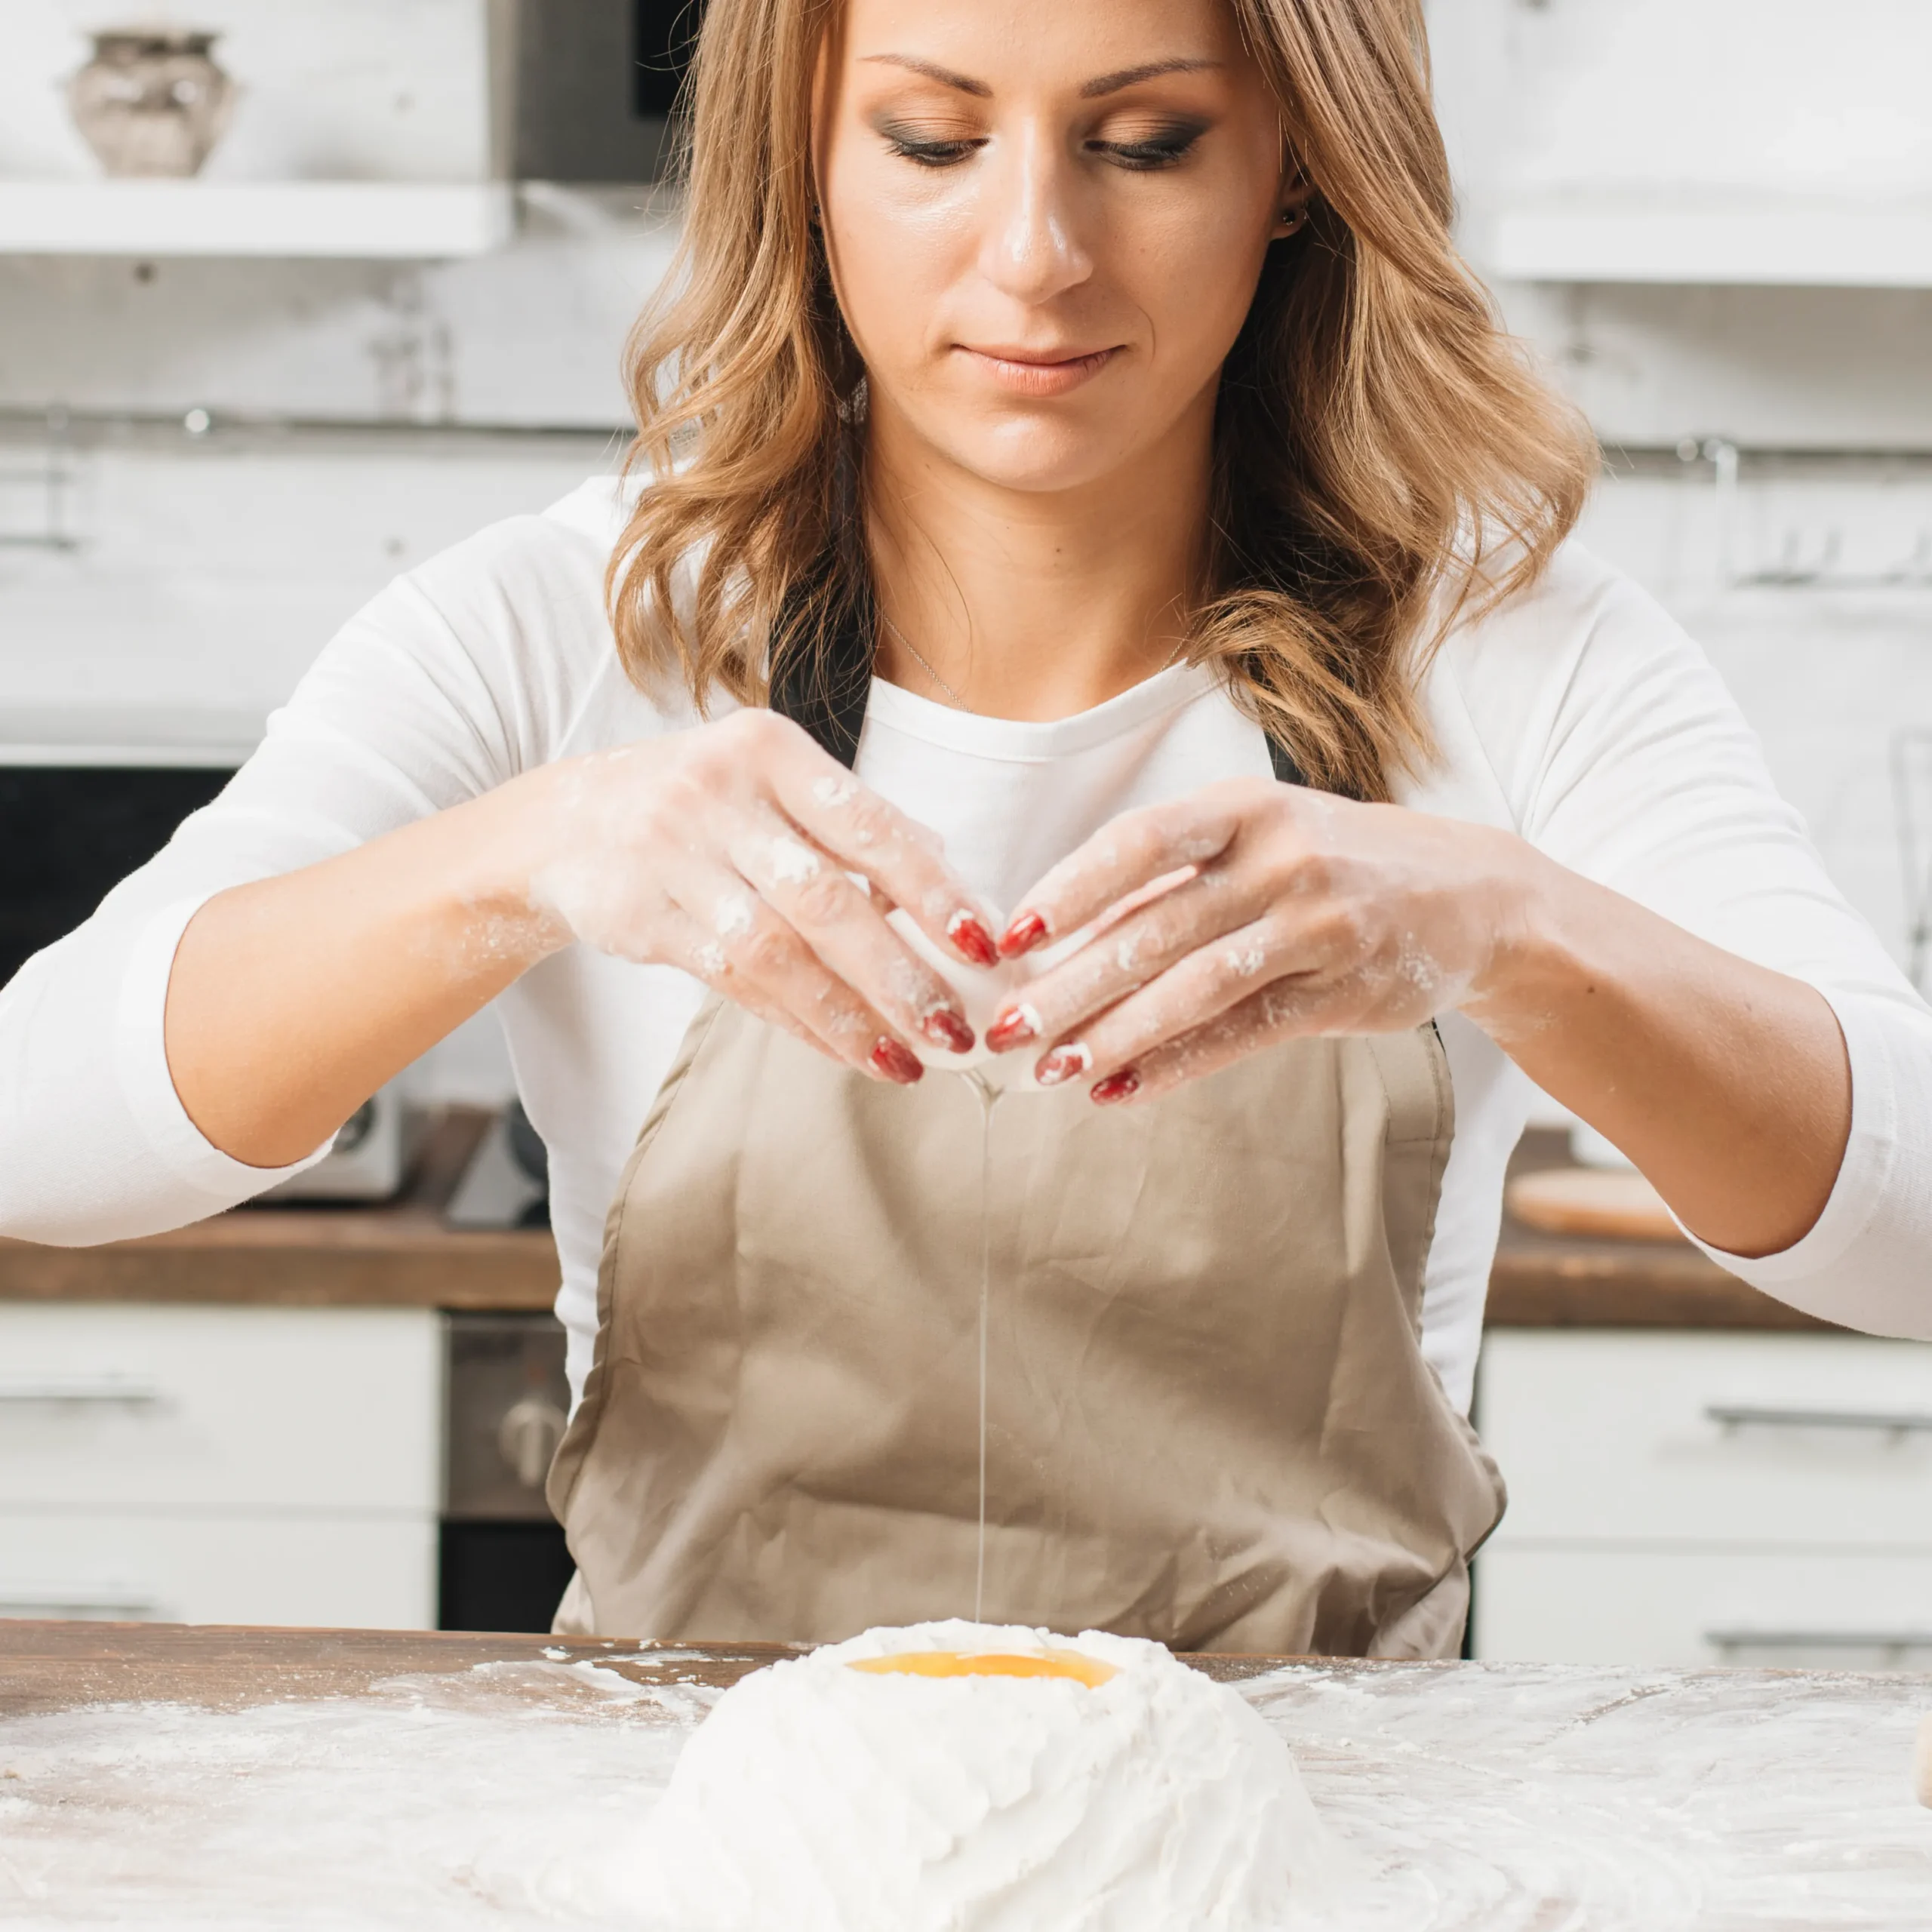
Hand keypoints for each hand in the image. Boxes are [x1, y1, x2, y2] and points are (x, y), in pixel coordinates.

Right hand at [519, 710, 999, 1081]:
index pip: (870, 825)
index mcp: (769, 749)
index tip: (983, 944)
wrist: (563, 825)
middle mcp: (718, 794)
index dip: (932, 890)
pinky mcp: (639, 915)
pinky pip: (734, 982)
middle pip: (827, 899)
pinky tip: (843, 1049)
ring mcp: (672, 855)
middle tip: (954, 1028)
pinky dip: (797, 1021)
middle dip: (900, 974)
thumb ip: (852, 827)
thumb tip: (951, 881)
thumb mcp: (770, 786)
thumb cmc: (701, 806)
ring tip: (907, 1060)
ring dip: (849, 1016)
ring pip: (778, 953)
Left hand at [981, 777, 1533, 1101]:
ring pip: (1194, 990)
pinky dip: (1174, 1066)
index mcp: (1247, 808)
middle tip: (1006, 1026)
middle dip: (1070, 984)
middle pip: (1155, 929)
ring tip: (1050, 1069)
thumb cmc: (1334, 861)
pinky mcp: (1344, 992)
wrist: (1474, 897)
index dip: (1069, 889)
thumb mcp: (1262, 837)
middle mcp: (1284, 860)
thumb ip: (1175, 879)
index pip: (1139, 843)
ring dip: (1113, 1035)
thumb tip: (1062, 933)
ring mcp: (1319, 928)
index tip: (1008, 937)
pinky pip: (1243, 1036)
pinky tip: (1120, 1089)